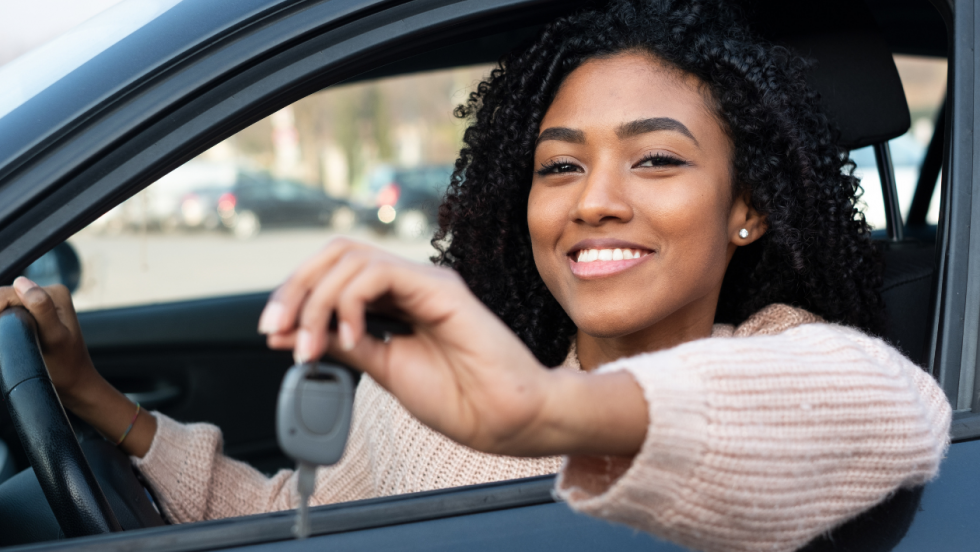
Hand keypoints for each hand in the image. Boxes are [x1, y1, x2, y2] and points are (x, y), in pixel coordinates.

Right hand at [0, 277, 156, 456]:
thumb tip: (23, 282)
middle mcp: (49, 292)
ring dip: (1, 321)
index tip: (4, 335)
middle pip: (4, 298)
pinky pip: (9, 314)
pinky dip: (5, 324)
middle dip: (0, 318)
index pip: (7, 293)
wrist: (75, 384)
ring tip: (10, 341)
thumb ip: (41, 308)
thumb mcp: (53, 337)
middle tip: (9, 340)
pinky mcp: (35, 314)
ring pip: (4, 307)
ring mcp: (41, 303)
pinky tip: (11, 337)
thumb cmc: (65, 366)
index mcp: (55, 292)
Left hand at [259, 239, 647, 456]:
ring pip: (350, 258)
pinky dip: (348, 300)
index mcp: (398, 301)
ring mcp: (426, 282)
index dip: (297, 295)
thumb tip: (294, 333)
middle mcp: (410, 284)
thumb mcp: (385, 368)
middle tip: (278, 330)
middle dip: (295, 289)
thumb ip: (346, 344)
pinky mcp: (440, 288)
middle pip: (336, 254)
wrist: (506, 419)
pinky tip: (349, 333)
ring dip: (317, 300)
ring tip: (314, 344)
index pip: (335, 274)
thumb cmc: (460, 398)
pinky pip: (378, 273)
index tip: (275, 333)